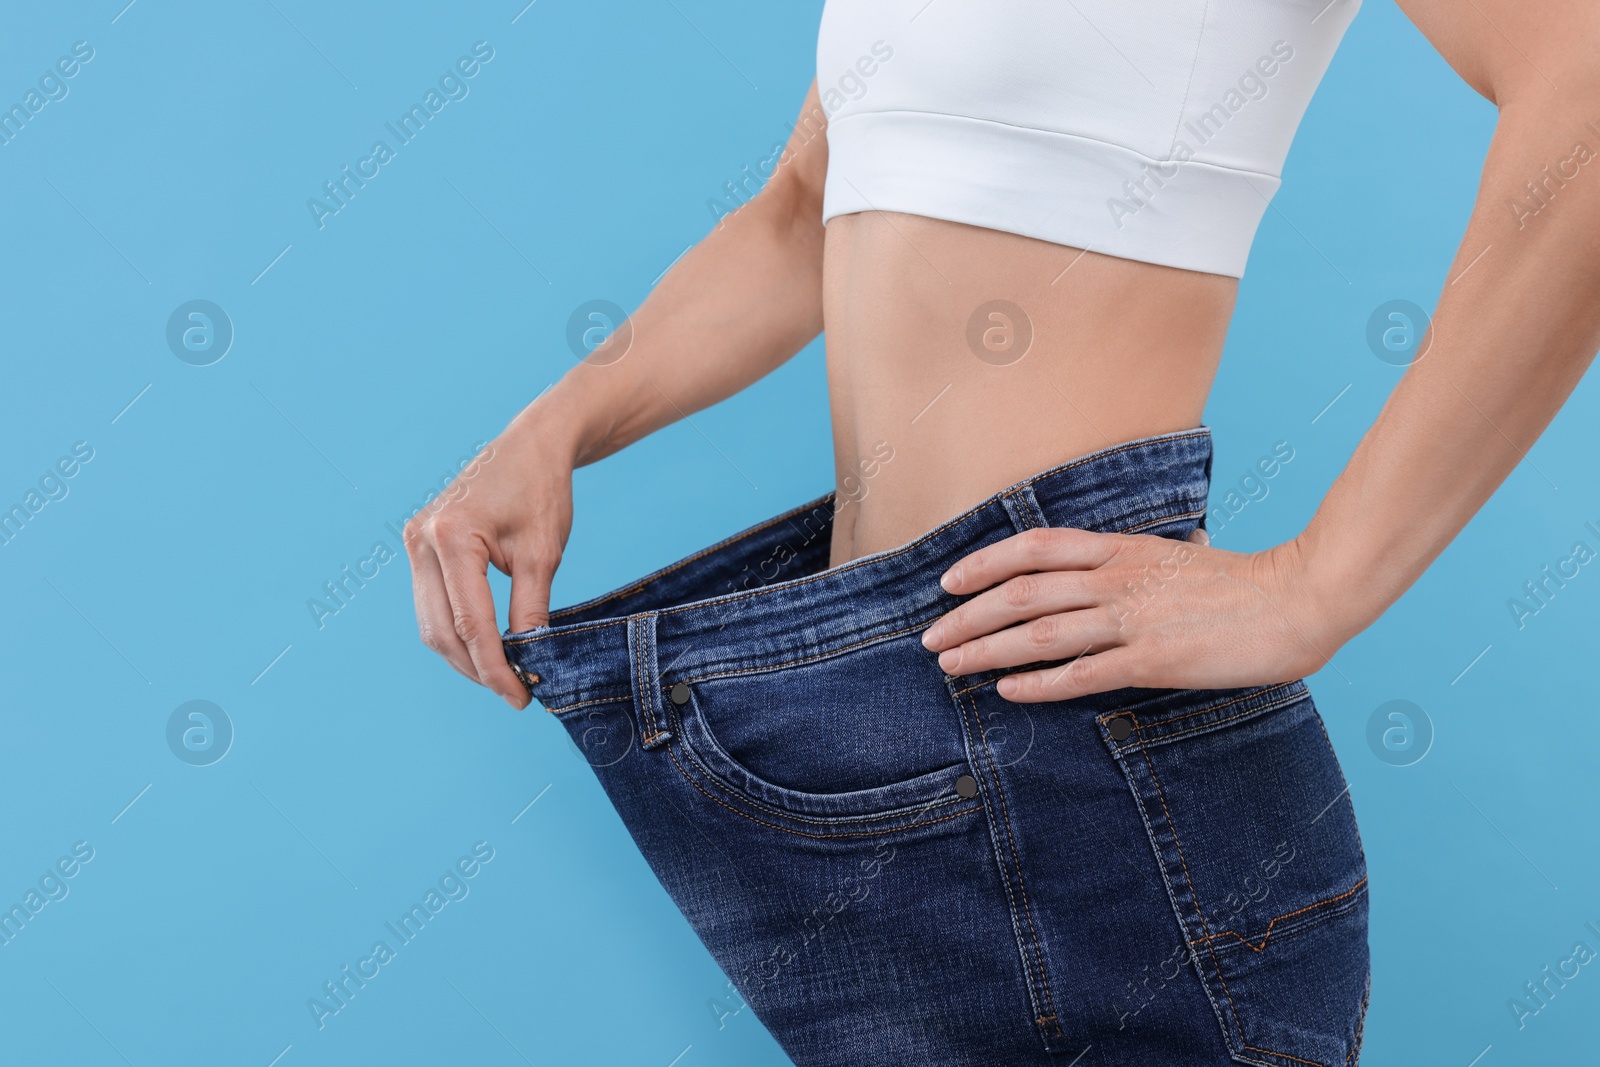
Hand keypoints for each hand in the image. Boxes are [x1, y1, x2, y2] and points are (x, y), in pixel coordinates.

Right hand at [403, 424, 573, 709]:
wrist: (529, 447)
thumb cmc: (540, 492)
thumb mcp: (543, 555)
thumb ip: (531, 610)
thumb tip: (527, 662)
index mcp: (451, 536)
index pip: (471, 623)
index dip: (495, 668)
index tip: (521, 697)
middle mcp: (421, 540)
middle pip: (442, 631)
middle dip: (478, 669)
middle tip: (517, 694)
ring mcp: (414, 544)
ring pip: (432, 625)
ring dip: (465, 657)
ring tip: (506, 677)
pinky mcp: (419, 549)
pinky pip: (433, 605)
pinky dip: (458, 633)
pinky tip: (488, 649)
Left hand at [919, 527, 1339, 701]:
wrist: (1299, 599)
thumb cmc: (1245, 582)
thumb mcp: (1184, 555)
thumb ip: (1152, 557)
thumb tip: (1154, 552)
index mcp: (1121, 550)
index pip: (1034, 547)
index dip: (983, 563)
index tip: (948, 582)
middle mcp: (1117, 579)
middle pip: (1020, 593)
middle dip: (966, 617)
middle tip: (930, 638)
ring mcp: (1132, 619)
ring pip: (1038, 634)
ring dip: (986, 650)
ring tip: (950, 666)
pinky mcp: (1152, 660)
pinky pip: (1080, 674)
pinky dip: (1037, 684)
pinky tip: (1007, 692)